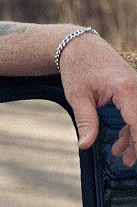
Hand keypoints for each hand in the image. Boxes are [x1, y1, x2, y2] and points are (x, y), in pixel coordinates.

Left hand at [59, 35, 136, 166]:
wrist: (78, 45)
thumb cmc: (77, 67)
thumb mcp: (77, 96)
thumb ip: (85, 122)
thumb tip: (85, 145)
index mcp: (125, 88)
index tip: (132, 158)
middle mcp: (136, 87)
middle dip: (136, 144)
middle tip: (125, 161)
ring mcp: (136, 87)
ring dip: (133, 136)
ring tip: (119, 153)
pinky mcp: (132, 88)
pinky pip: (136, 110)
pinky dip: (130, 125)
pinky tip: (120, 139)